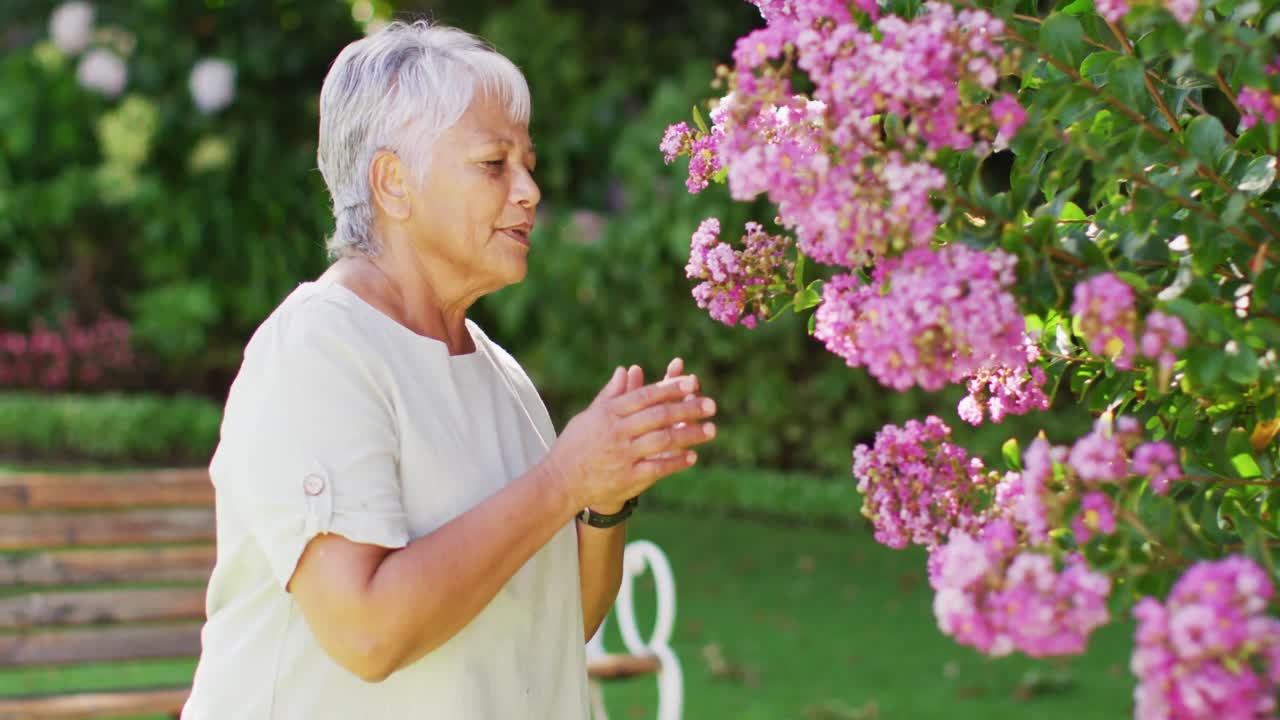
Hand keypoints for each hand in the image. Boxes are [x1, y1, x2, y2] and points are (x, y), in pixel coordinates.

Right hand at [544, 363, 716, 515]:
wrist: (561, 482)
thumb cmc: (575, 446)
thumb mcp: (589, 416)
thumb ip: (610, 394)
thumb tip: (626, 370)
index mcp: (609, 413)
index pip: (645, 396)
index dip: (670, 388)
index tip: (691, 383)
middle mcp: (617, 432)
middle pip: (659, 415)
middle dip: (688, 408)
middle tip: (712, 405)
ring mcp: (623, 455)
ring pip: (663, 440)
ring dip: (690, 434)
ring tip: (711, 430)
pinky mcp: (628, 478)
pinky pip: (658, 468)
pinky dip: (676, 462)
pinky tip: (692, 456)